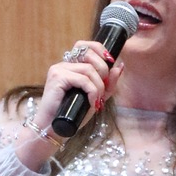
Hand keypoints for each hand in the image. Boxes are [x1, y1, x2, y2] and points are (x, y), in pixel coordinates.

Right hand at [21, 41, 121, 162]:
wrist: (55, 129)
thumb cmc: (74, 114)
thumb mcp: (96, 97)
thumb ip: (108, 83)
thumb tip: (120, 65)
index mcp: (71, 66)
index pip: (85, 46)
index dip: (100, 50)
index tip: (111, 62)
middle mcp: (63, 65)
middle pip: (89, 53)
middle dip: (103, 70)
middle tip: (103, 90)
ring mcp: (58, 70)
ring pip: (89, 69)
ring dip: (98, 86)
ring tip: (96, 101)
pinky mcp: (57, 78)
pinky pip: (83, 80)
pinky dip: (92, 92)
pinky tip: (91, 103)